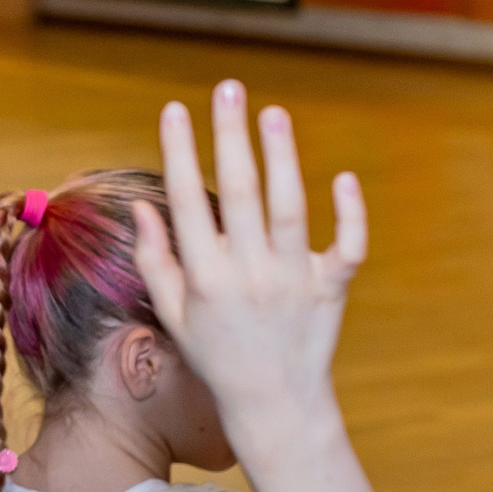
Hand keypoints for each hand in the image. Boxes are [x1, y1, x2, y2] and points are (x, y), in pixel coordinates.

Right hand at [133, 83, 366, 443]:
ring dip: (282, 157)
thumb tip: (143, 205)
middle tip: (229, 89)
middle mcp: (248, 272)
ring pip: (290, 207)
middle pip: (240, 192)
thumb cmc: (214, 353)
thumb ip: (153, 258)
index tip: (173, 110)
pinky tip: (342, 176)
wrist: (274, 402)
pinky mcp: (331, 288)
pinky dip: (349, 212)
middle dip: (230, 136)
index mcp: (204, 276)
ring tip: (273, 113)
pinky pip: (346, 245)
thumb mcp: (170, 311)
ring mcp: (293, 279)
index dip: (179, 151)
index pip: (186, 200)